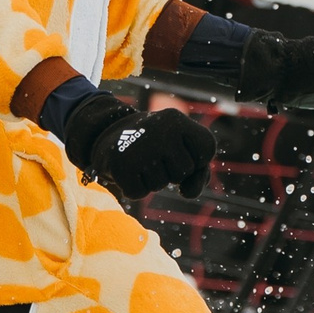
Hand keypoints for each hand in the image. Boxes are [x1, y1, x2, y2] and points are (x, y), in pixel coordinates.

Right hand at [63, 90, 213, 199]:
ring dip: (151, 179)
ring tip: (139, 161)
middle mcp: (160, 129)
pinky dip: (134, 188)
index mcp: (177, 119)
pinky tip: (128, 171)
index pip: (207, 150)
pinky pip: (139, 193)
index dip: (195, 157)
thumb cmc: (152, 145)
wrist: (106, 135)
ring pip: (161, 184)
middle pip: (184, 171)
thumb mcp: (179, 148)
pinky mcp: (121, 165)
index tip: (177, 147)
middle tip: (153, 155)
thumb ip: (199, 172)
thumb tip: (189, 193)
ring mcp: (140, 146)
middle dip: (171, 170)